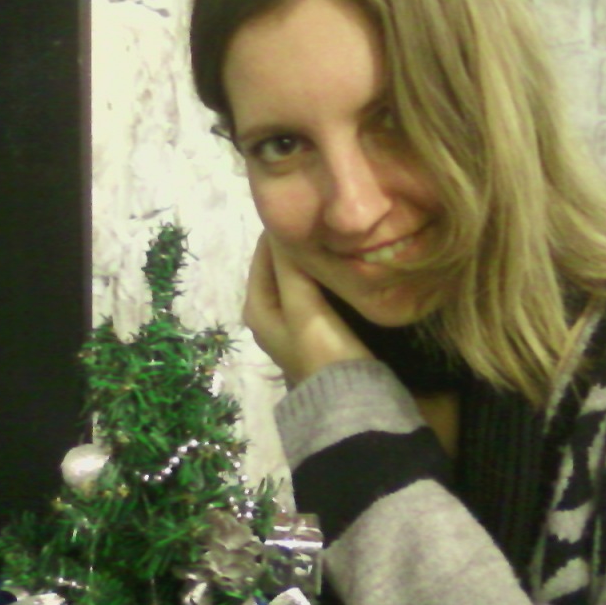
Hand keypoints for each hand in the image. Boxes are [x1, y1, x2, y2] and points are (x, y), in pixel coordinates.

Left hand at [243, 233, 373, 385]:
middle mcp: (268, 314)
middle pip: (279, 266)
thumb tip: (281, 225)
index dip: (279, 231)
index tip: (303, 205)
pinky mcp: (314, 331)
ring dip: (311, 261)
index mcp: (256, 306)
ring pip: (297, 279)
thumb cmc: (322, 348)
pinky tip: (340, 266)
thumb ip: (291, 265)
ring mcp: (291, 323)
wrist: (348, 399)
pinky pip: (313, 293)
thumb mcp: (302, 304)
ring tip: (333, 236)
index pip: (262, 253)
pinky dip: (322, 278)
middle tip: (322, 219)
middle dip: (296, 244)